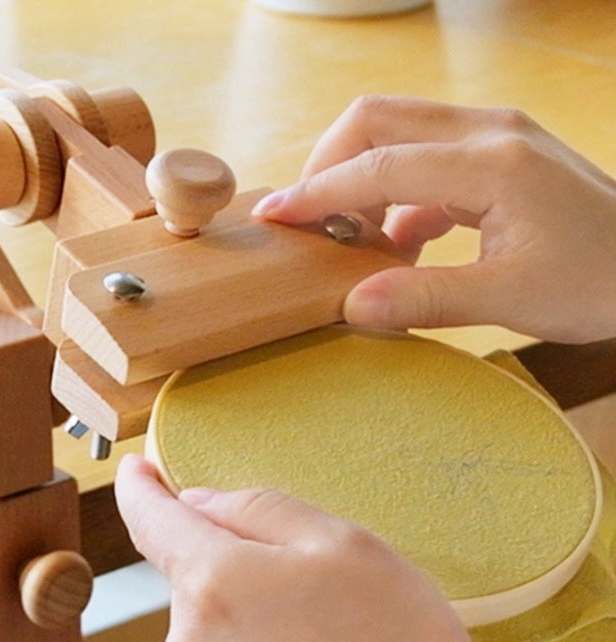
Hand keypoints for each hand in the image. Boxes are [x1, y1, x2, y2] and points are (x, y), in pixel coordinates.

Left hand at [115, 454, 511, 641]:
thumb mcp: (341, 541)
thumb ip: (259, 508)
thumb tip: (200, 503)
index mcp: (214, 580)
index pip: (149, 518)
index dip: (140, 486)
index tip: (138, 468)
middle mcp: (191, 638)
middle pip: (194, 565)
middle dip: (237, 553)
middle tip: (311, 571)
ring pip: (213, 612)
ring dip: (251, 602)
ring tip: (325, 626)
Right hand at [252, 96, 615, 343]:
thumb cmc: (599, 280)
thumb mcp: (511, 298)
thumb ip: (426, 298)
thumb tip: (351, 305)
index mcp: (492, 162)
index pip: (380, 165)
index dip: (319, 192)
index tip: (275, 216)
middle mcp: (488, 131)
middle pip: (377, 120)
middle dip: (329, 166)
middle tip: (310, 224)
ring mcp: (492, 137)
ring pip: (395, 134)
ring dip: (360, 181)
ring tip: (352, 241)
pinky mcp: (493, 156)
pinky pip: (421, 162)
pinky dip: (393, 198)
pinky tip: (396, 244)